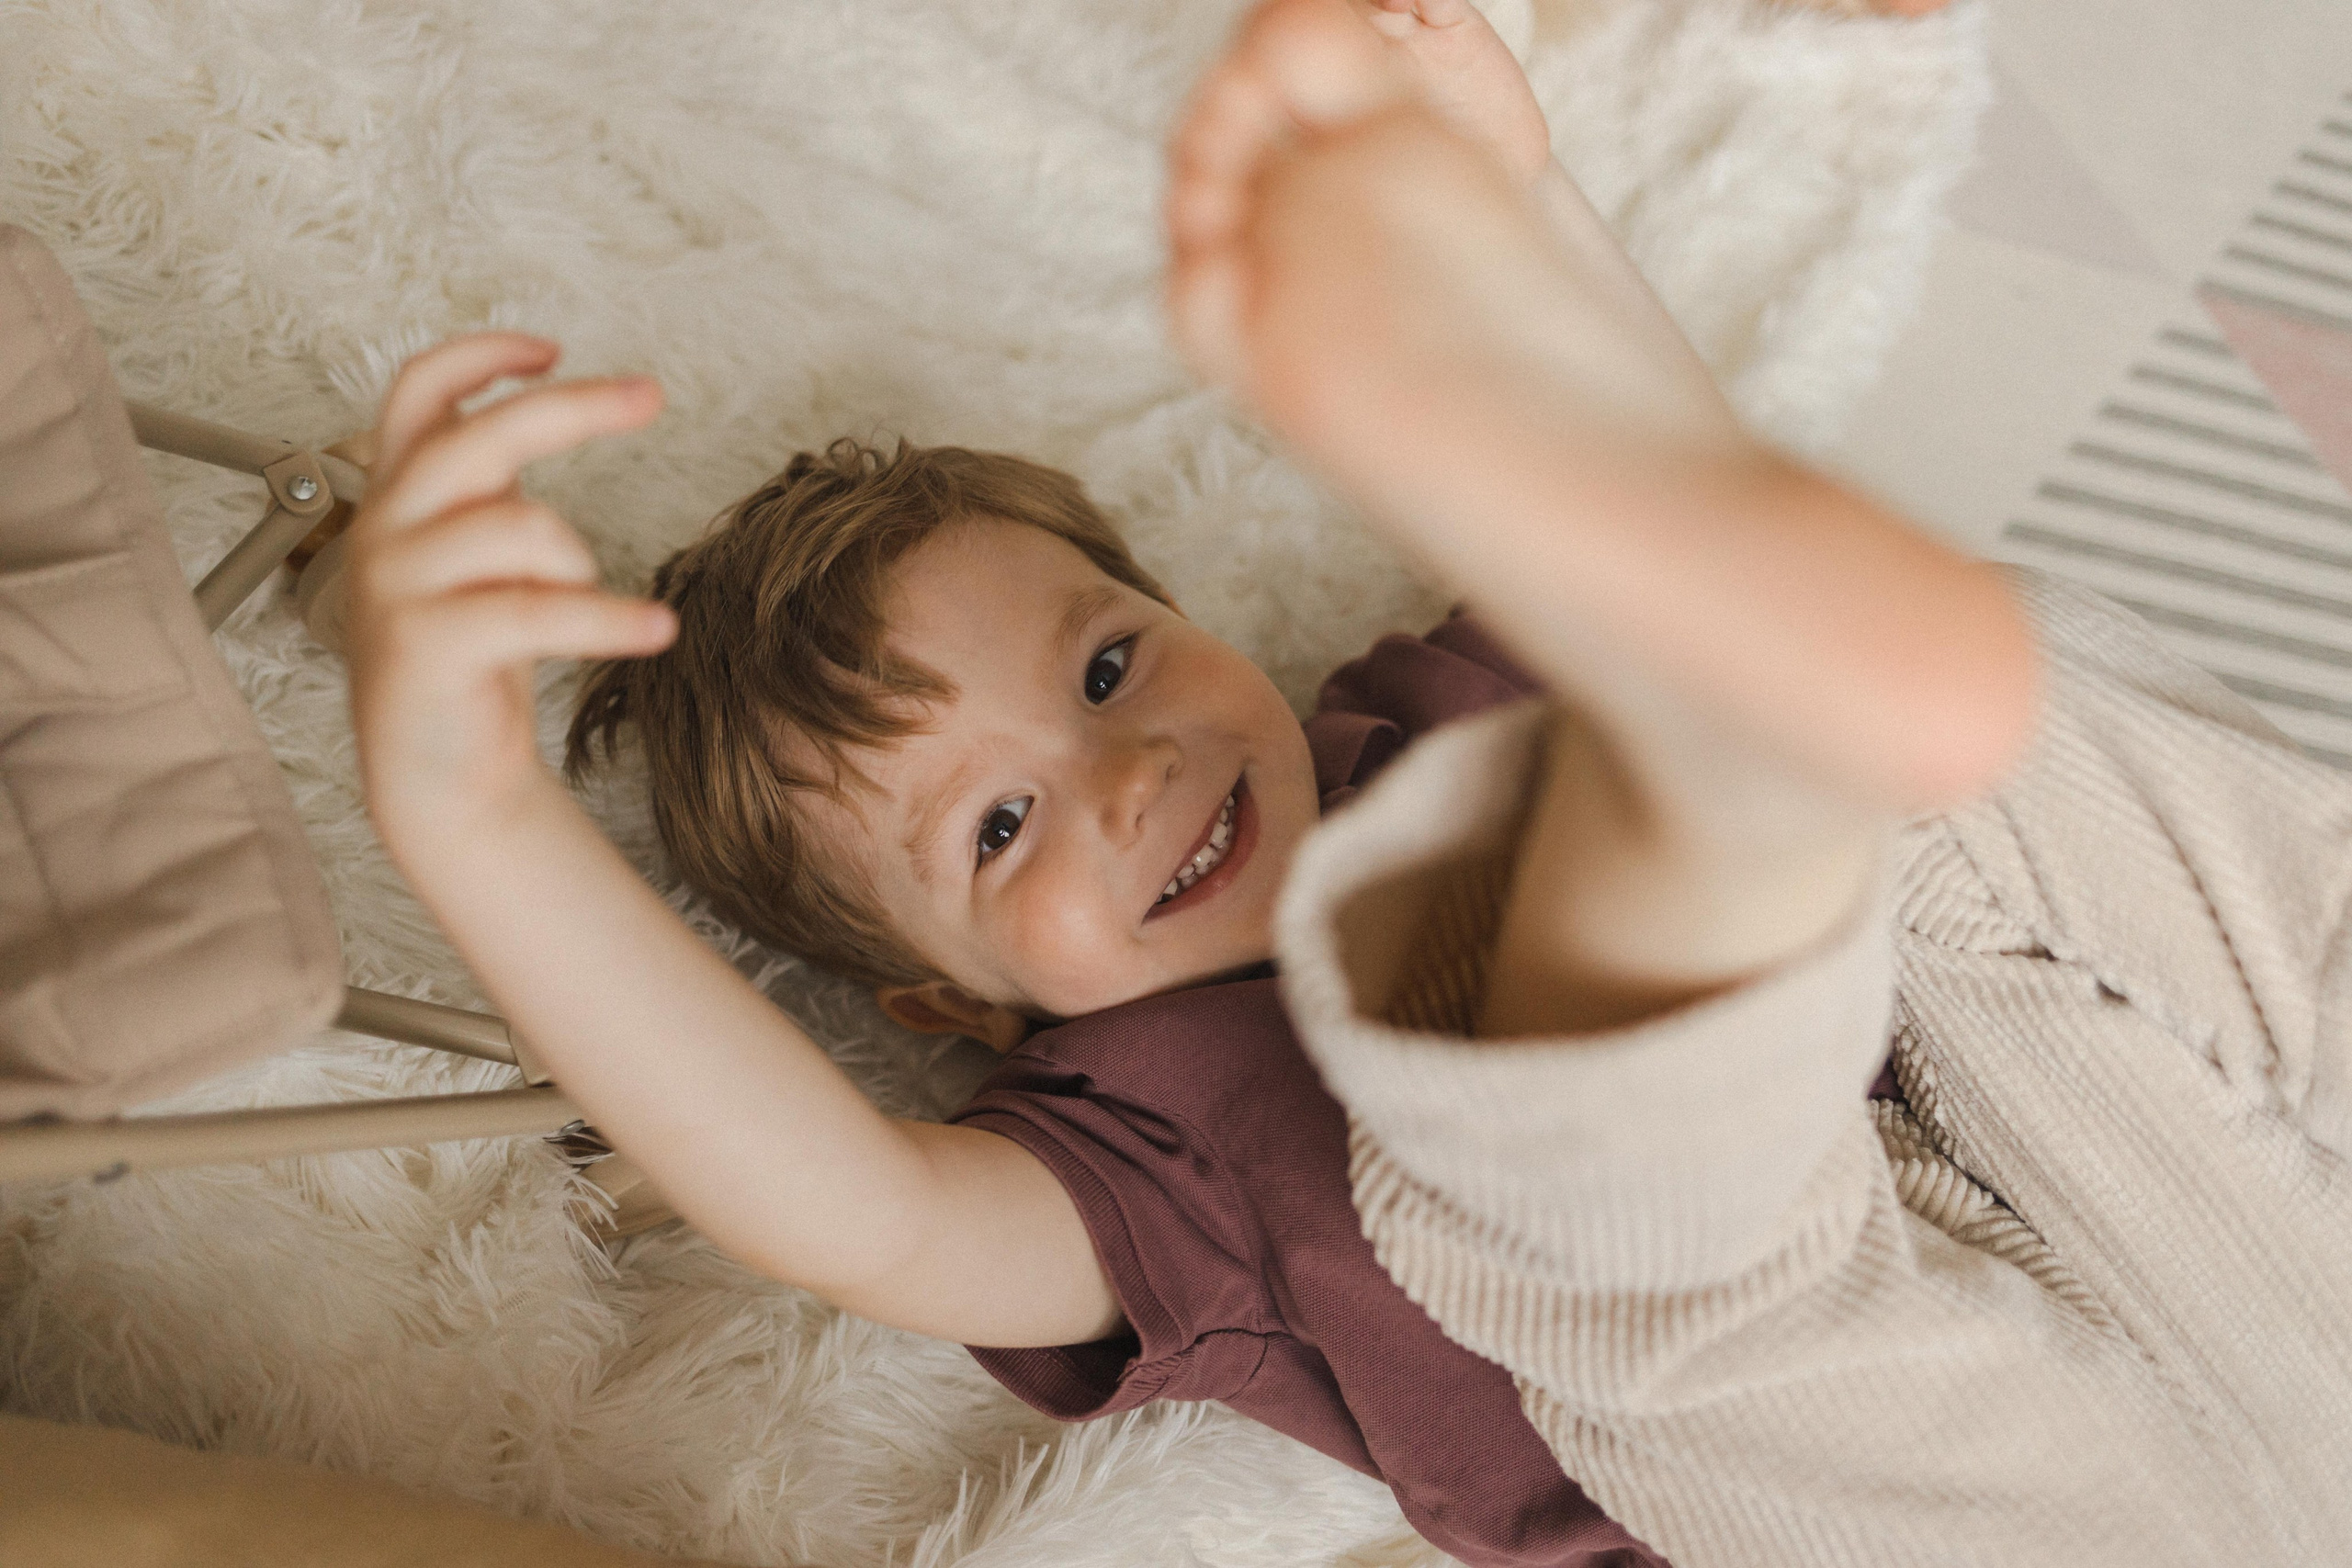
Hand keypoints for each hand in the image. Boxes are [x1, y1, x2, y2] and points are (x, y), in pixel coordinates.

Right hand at [344, 333, 674, 845]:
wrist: (438, 776)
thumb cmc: (472, 660)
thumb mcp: (477, 558)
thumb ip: (492, 490)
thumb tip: (548, 407)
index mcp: (398, 497)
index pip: (419, 394)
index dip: (480, 357)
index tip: (551, 349)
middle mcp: (386, 529)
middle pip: (478, 439)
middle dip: (570, 407)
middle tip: (651, 394)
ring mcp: (398, 587)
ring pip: (521, 527)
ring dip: (581, 560)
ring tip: (601, 603)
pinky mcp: (426, 645)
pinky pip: (538, 611)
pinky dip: (609, 618)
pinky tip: (658, 629)